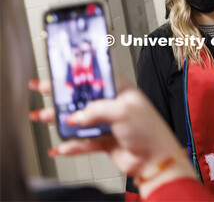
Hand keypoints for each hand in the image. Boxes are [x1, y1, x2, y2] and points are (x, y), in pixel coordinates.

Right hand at [29, 77, 196, 197]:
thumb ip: (96, 110)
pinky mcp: (106, 141)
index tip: (60, 71)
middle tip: (43, 89)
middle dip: (62, 95)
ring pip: (80, 120)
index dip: (78, 74)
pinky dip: (70, 145)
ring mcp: (109, 124)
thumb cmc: (149, 130)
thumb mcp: (122, 111)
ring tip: (42, 117)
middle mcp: (114, 105)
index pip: (96, 77)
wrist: (155, 159)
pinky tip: (59, 146)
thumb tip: (76, 116)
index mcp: (121, 91)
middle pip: (83, 97)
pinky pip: (84, 142)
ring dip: (60, 120)